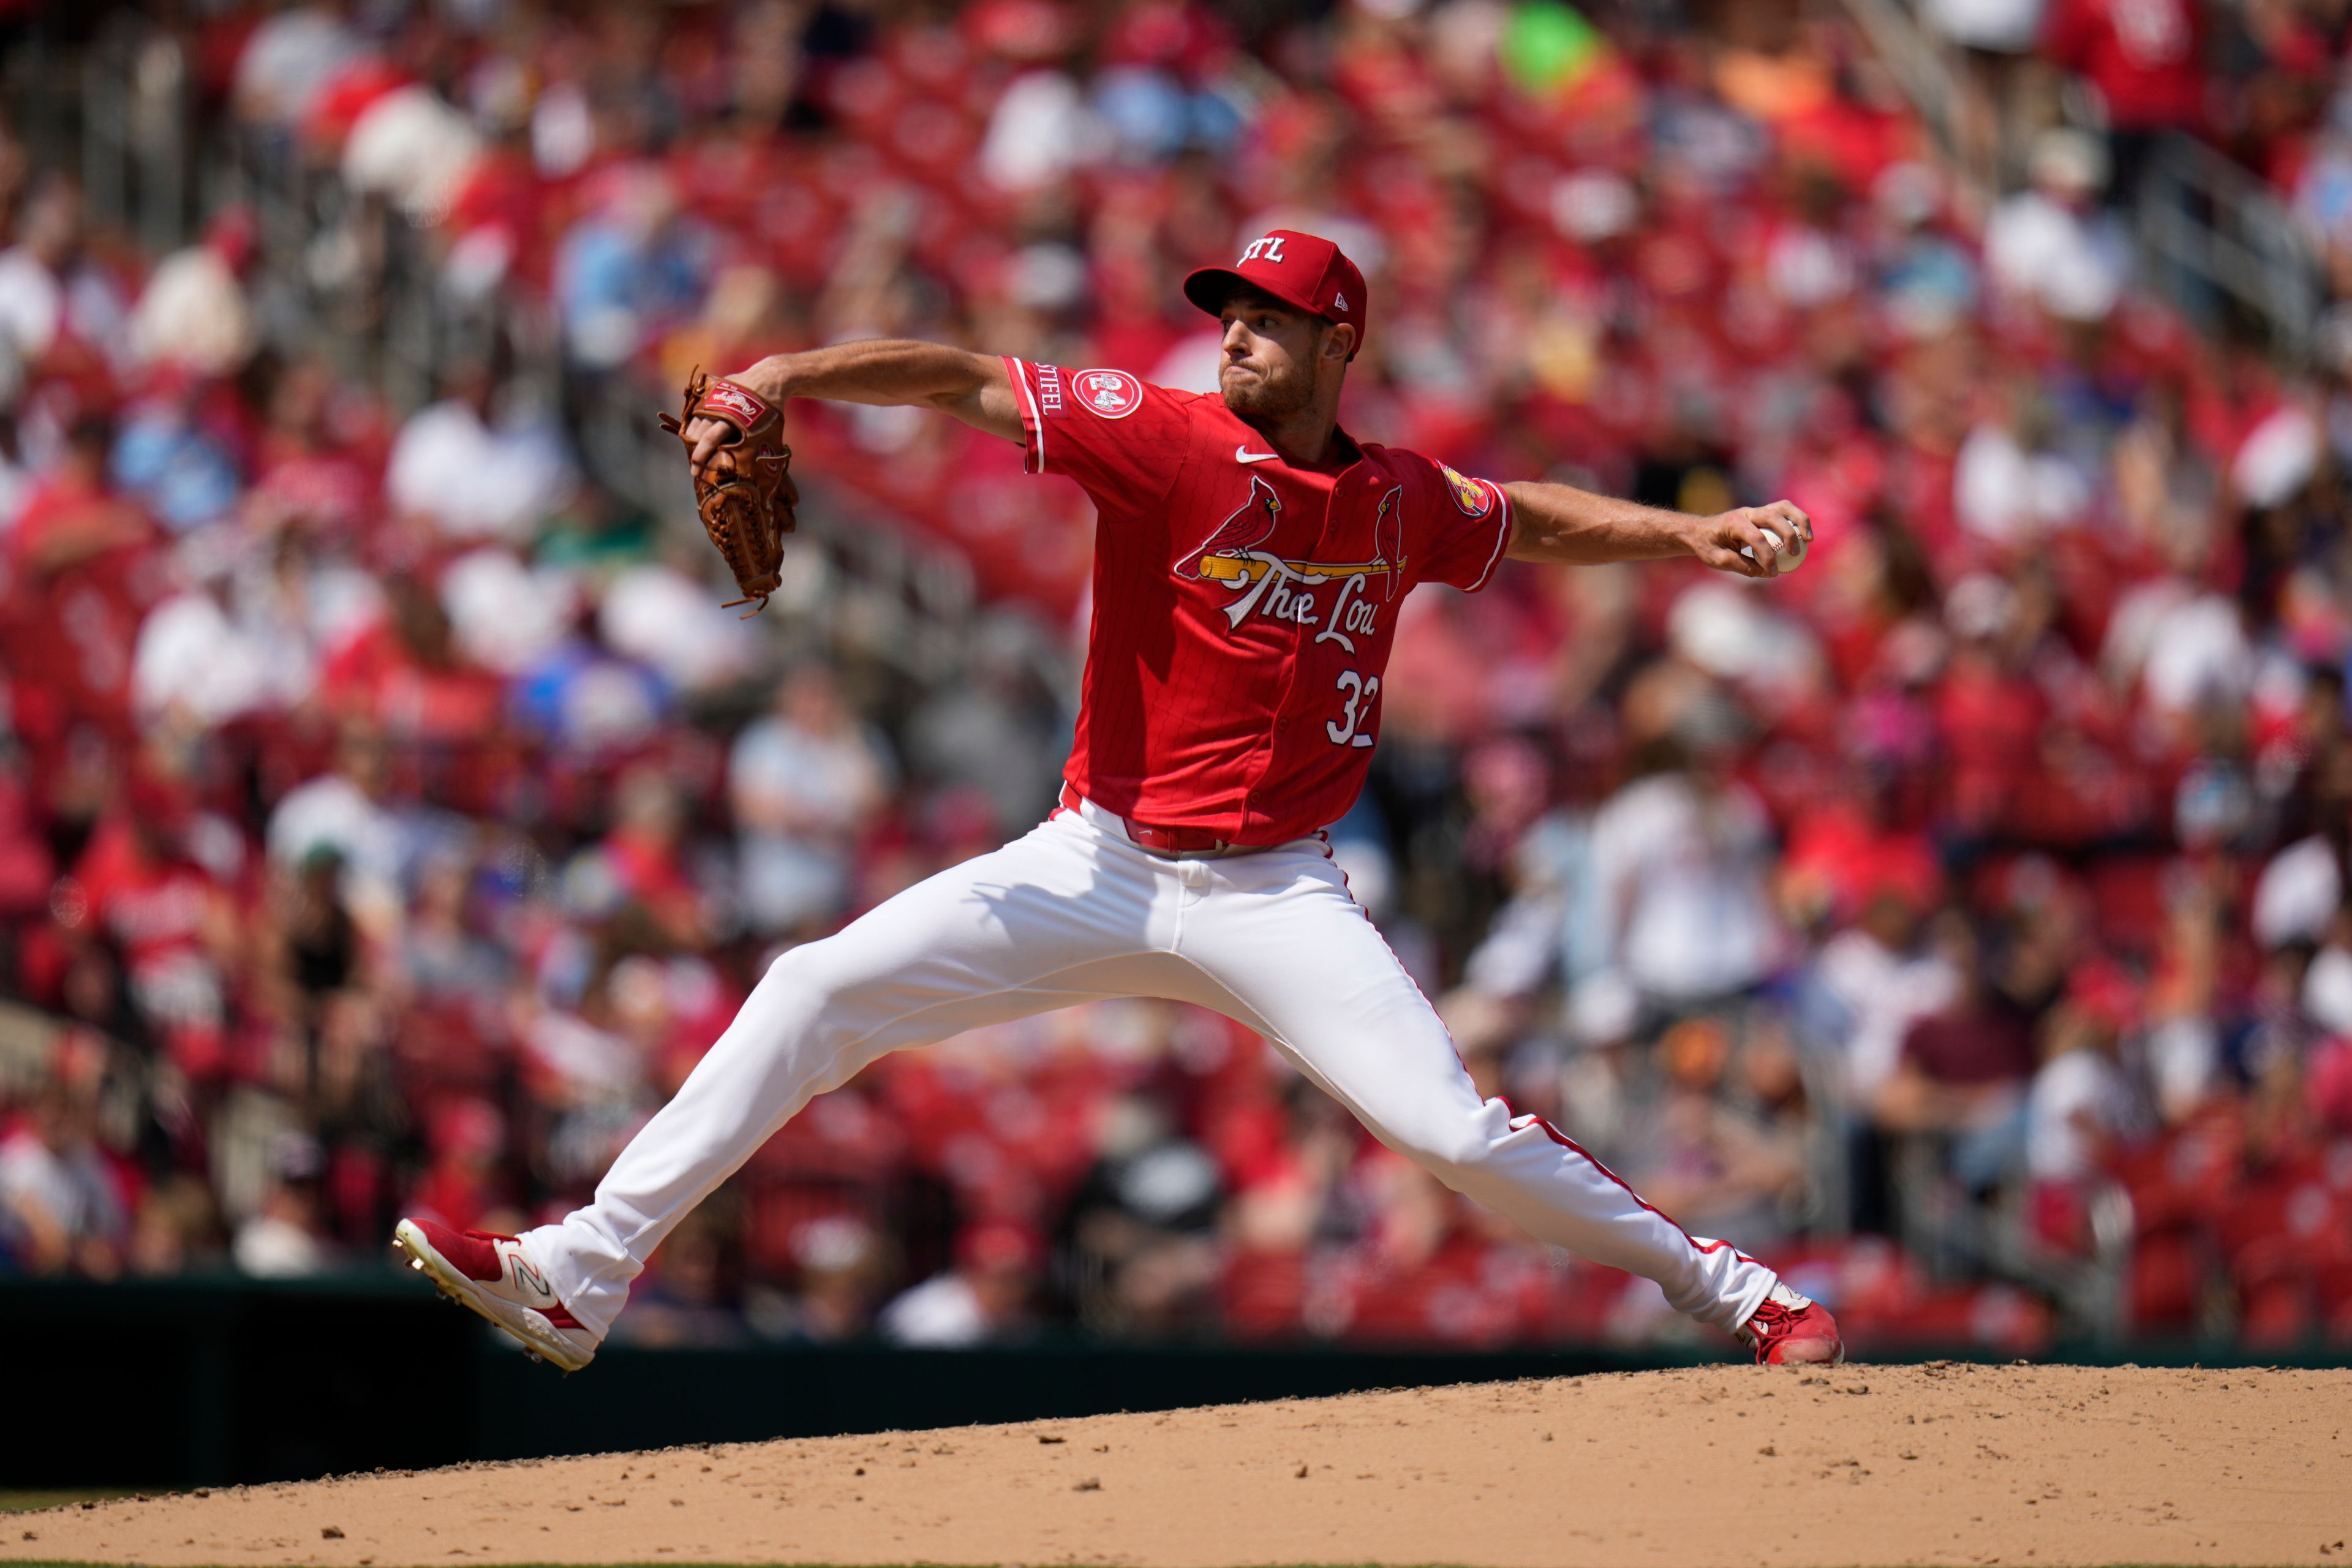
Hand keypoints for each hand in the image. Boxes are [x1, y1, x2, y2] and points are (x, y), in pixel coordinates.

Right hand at [685, 357, 791, 482]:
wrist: (769, 379)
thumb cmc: (771, 413)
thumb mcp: (770, 435)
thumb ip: (760, 456)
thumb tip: (763, 486)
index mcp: (734, 417)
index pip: (710, 439)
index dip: (700, 457)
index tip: (695, 472)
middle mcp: (720, 405)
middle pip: (698, 431)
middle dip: (693, 450)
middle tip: (693, 466)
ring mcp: (713, 395)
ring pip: (694, 420)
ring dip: (691, 437)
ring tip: (692, 451)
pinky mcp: (710, 389)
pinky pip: (696, 409)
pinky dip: (693, 423)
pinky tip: (693, 434)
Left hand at [1686, 500, 1811, 579]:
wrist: (1699, 531)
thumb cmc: (1707, 546)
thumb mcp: (1718, 560)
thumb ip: (1742, 566)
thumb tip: (1767, 573)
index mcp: (1732, 523)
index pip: (1756, 538)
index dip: (1767, 556)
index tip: (1773, 572)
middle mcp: (1746, 513)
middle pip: (1773, 516)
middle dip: (1788, 534)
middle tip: (1794, 554)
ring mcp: (1755, 511)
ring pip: (1783, 507)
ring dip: (1799, 520)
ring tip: (1809, 539)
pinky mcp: (1762, 513)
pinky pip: (1784, 511)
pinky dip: (1797, 520)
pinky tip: (1805, 535)